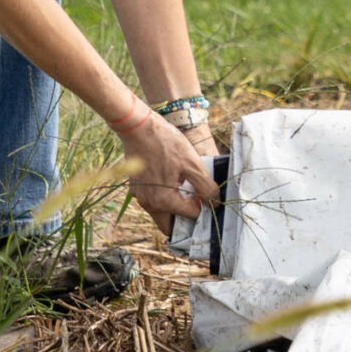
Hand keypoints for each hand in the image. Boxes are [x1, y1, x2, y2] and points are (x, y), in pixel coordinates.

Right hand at [115, 108, 220, 239]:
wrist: (138, 127)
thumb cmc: (166, 143)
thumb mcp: (193, 164)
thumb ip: (205, 187)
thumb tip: (214, 203)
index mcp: (163, 201)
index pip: (190, 216)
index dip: (202, 207)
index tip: (207, 195)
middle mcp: (149, 204)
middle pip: (170, 225)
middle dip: (185, 219)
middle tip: (198, 203)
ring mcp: (140, 196)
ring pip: (160, 213)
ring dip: (174, 208)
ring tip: (187, 189)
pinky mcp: (136, 188)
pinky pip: (153, 200)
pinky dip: (164, 197)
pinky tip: (173, 180)